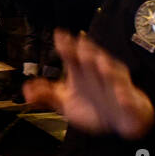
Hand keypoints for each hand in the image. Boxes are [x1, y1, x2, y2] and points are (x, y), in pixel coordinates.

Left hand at [23, 30, 154, 138]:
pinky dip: (123, 95)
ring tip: (99, 64)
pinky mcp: (127, 99)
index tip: (59, 35)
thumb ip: (46, 95)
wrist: (120, 120)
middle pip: (92, 59)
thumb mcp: (66, 102)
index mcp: (81, 72)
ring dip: (106, 68)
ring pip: (111, 72)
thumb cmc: (93, 106)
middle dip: (86, 51)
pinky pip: (126, 96)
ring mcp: (114, 84)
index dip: (66, 45)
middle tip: (79, 43)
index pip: (72, 55)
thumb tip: (26, 90)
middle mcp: (97, 73)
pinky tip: (119, 94)